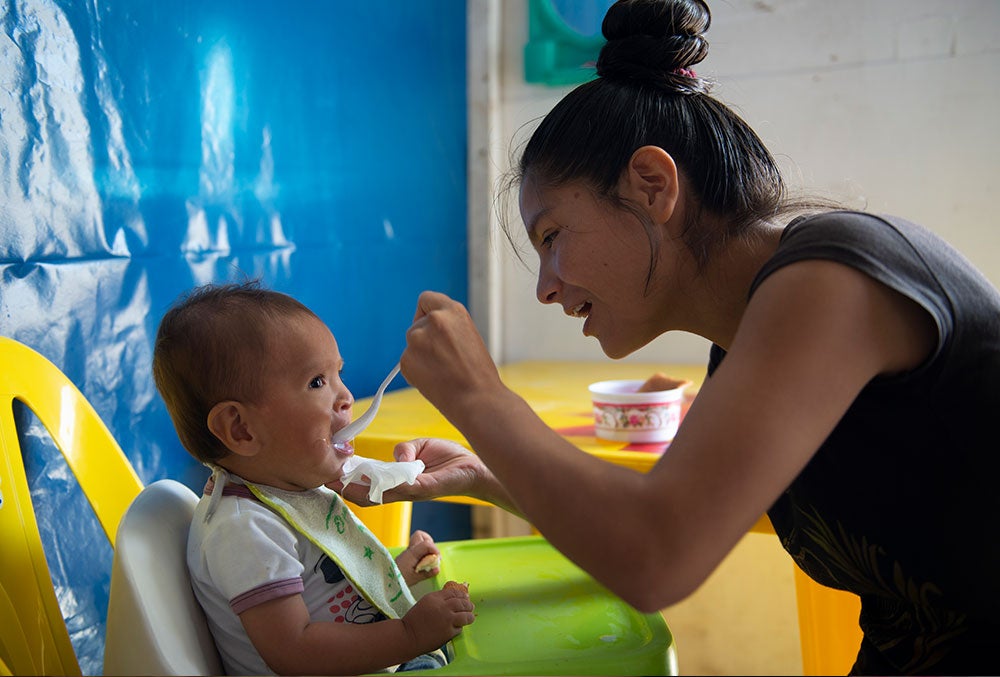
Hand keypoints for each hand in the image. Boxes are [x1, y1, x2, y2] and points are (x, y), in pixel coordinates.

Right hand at [333, 438, 488, 506]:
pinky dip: (389, 482)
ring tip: (341, 481)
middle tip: (326, 479)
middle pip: (368, 496)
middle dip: (346, 489)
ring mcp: (413, 491)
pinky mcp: (426, 488)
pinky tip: (375, 476)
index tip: (329, 472)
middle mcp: (402, 491)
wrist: (475, 467)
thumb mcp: (420, 448)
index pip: (368, 486)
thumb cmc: (448, 458)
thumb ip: (404, 450)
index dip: (348, 482)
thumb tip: (395, 457)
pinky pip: (404, 487)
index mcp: (398, 481)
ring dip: (360, 489)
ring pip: (381, 495)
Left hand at [396, 530, 439, 586]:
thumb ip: (427, 573)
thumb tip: (437, 569)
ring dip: (426, 546)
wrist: (387, 580)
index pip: (426, 544)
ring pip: (418, 540)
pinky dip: (422, 552)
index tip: (437, 558)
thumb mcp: (415, 578)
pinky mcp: (407, 555)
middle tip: (433, 555)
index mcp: (412, 554)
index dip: (434, 549)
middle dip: (430, 542)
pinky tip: (423, 561)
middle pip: (420, 535)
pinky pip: (417, 547)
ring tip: (429, 558)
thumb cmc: (399, 579)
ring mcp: (408, 551)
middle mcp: (410, 549)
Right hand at [400, 584, 474, 651]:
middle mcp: (443, 607)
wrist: (407, 637)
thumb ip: (438, 600)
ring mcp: (447, 620)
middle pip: (462, 603)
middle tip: (471, 606)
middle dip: (468, 604)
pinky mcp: (449, 632)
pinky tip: (459, 627)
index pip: (453, 593)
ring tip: (471, 616)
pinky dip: (460, 627)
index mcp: (435, 598)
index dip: (461, 595)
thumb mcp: (425, 603)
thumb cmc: (414, 620)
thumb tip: (453, 600)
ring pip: (465, 615)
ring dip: (469, 615)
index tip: (465, 597)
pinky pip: (459, 628)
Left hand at [402, 291, 504, 419]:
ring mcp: (417, 340)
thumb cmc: (478, 373)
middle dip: (424, 339)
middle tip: (444, 359)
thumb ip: (447, 327)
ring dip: (421, 355)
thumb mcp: (468, 335)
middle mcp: (433, 320)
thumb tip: (425, 329)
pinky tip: (434, 380)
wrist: (477, 400)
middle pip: (417, 325)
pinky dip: (416, 370)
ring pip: (412, 344)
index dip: (426, 313)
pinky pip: (407, 362)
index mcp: (453, 310)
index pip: (426, 299)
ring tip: (442, 371)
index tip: (429, 324)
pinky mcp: (406, 360)